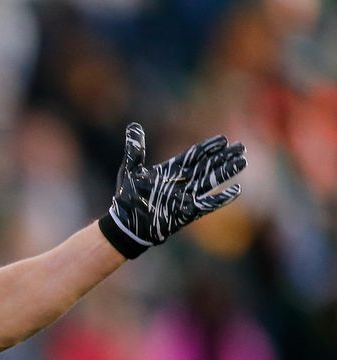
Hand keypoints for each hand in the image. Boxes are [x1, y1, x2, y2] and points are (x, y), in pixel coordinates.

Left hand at [100, 122, 246, 258]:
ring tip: (242, 162)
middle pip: (207, 166)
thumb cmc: (127, 198)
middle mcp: (181, 182)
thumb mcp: (130, 170)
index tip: (223, 139)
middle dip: (224, 157)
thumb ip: (135, 150)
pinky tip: (236, 190)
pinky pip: (207, 204)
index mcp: (171, 170)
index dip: (208, 147)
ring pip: (210, 181)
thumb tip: (133, 126)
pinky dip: (221, 199)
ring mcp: (185, 197)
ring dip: (226, 172)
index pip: (194, 155)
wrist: (125, 225)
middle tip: (241, 147)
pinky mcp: (186, 213)